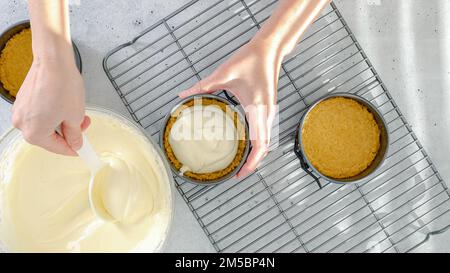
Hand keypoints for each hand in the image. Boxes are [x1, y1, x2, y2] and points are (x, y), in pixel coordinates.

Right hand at [12, 56, 89, 155]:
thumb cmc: (63, 86)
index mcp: (34, 133)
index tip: (81, 149)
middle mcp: (22, 124)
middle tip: (83, 124)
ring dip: (62, 121)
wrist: (53, 61)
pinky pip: (40, 114)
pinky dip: (53, 113)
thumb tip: (75, 143)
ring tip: (77, 111)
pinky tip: (64, 105)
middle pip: (50, 136)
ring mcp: (20, 111)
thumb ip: (75, 135)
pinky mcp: (23, 100)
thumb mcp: (75, 117)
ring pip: (46, 124)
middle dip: (69, 132)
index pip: (57, 148)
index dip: (72, 148)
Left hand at [179, 41, 281, 177]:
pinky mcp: (267, 109)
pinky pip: (264, 132)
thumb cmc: (251, 59)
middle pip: (264, 148)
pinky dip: (257, 144)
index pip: (260, 145)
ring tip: (240, 164)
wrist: (268, 50)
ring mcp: (269, 112)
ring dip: (255, 155)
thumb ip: (202, 86)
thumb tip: (183, 95)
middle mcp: (267, 114)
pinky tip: (246, 145)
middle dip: (252, 164)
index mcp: (258, 109)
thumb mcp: (224, 73)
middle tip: (236, 174)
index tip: (239, 174)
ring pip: (266, 142)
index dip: (251, 163)